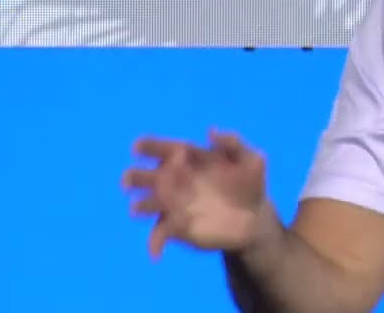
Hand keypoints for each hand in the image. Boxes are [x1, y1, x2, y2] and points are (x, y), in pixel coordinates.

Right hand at [122, 128, 274, 259]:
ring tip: (138, 209)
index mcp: (191, 159)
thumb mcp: (251, 160)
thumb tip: (210, 131)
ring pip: (149, 204)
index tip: (137, 146)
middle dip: (136, 177)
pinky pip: (159, 233)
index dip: (151, 146)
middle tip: (128, 181)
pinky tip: (156, 251)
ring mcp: (175, 205)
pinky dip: (154, 241)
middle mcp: (178, 180)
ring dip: (142, 206)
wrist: (255, 218)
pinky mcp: (178, 227)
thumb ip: (233, 143)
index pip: (166, 149)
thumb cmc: (250, 184)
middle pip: (149, 176)